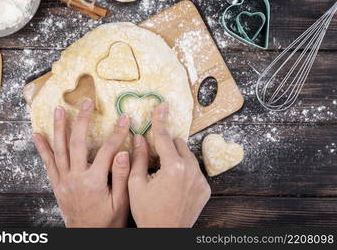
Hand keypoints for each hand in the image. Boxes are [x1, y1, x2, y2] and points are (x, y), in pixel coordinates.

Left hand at [33, 99, 130, 227]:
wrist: (87, 236)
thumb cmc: (107, 221)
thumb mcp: (121, 202)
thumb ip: (122, 177)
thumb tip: (124, 153)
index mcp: (94, 182)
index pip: (107, 150)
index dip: (117, 133)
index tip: (123, 119)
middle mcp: (76, 178)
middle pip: (77, 142)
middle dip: (82, 119)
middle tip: (86, 102)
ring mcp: (64, 180)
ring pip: (59, 149)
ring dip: (59, 127)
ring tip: (59, 109)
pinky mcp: (57, 184)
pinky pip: (48, 163)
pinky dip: (42, 148)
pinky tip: (37, 135)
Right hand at [128, 103, 210, 227]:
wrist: (166, 234)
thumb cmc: (148, 212)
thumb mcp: (136, 184)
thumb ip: (138, 158)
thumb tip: (139, 137)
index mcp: (173, 167)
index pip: (164, 137)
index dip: (159, 120)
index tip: (161, 106)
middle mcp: (191, 171)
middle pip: (179, 144)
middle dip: (167, 146)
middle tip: (156, 159)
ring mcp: (201, 180)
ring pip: (188, 157)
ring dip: (176, 159)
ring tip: (164, 176)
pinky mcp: (205, 189)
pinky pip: (194, 171)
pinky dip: (185, 172)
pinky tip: (174, 185)